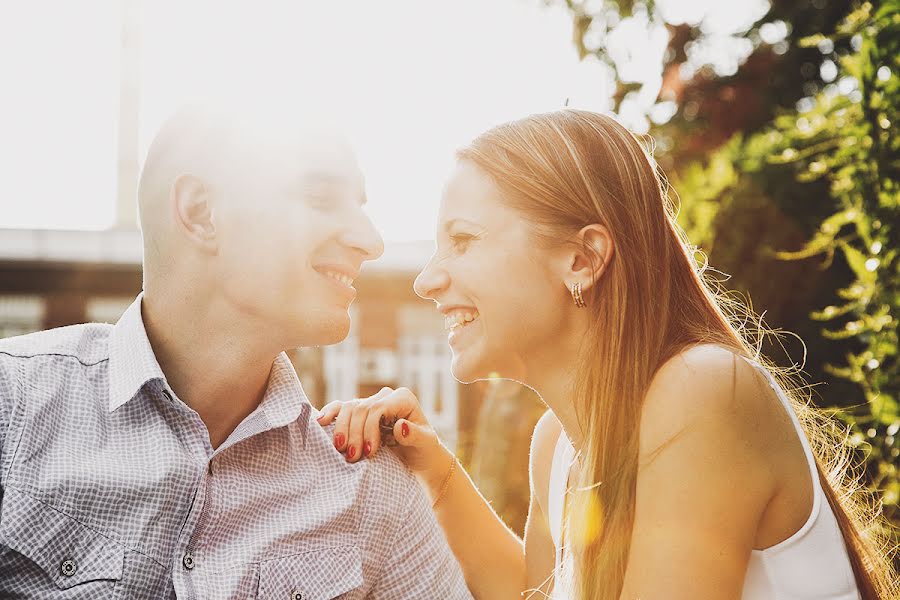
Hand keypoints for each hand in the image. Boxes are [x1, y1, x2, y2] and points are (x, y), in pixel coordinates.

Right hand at [316, 387, 449, 483]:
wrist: (418, 457)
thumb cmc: (424, 449)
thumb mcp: (426, 444)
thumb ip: (415, 435)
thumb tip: (399, 426)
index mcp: (402, 398)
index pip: (378, 408)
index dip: (369, 429)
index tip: (369, 453)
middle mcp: (385, 396)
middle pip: (360, 409)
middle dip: (355, 434)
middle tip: (353, 458)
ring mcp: (370, 403)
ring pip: (348, 408)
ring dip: (341, 430)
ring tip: (340, 451)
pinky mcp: (359, 413)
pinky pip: (341, 408)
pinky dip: (330, 414)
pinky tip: (320, 423)